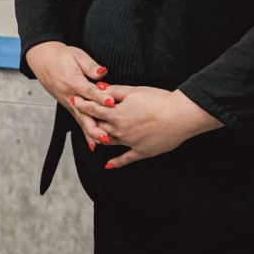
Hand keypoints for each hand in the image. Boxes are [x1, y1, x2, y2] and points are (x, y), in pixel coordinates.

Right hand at [25, 41, 116, 149]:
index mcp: (74, 82)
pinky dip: (86, 134)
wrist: (44, 61)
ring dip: (93, 133)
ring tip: (106, 141)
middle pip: (85, 113)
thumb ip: (90, 65)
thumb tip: (103, 72)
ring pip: (82, 121)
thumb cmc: (62, 57)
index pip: (89, 92)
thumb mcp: (77, 55)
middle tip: (110, 132)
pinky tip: (94, 144)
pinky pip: (79, 122)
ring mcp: (69, 104)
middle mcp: (71, 96)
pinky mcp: (70, 107)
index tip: (112, 103)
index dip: (101, 98)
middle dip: (97, 124)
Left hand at [73, 86, 223, 168]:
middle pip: (98, 127)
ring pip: (108, 142)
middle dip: (88, 121)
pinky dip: (116, 163)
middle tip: (80, 117)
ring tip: (91, 135)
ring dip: (99, 138)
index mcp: (117, 114)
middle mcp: (120, 131)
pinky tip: (108, 165)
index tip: (74, 101)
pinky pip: (125, 159)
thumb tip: (99, 89)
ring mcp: (130, 143)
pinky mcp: (141, 152)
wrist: (179, 116)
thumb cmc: (159, 100)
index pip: (94, 110)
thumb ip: (115, 91)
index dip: (83, 105)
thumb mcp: (134, 91)